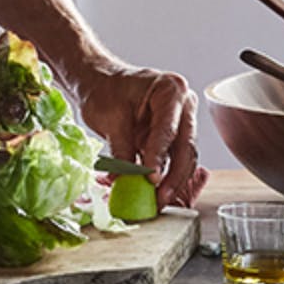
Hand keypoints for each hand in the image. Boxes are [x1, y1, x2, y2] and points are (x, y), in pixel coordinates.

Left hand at [77, 60, 199, 207]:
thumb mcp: (110, 118)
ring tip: (157, 201)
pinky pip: (175, 160)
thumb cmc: (104, 90)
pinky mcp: (174, 137)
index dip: (159, 155)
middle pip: (186, 146)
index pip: (168, 128)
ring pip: (185, 158)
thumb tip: (127, 181)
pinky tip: (157, 194)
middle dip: (173, 176)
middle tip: (159, 198)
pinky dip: (167, 177)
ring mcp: (182, 120)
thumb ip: (122, 150)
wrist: (98, 83)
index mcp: (171, 89)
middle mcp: (184, 104)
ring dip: (173, 182)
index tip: (151, 179)